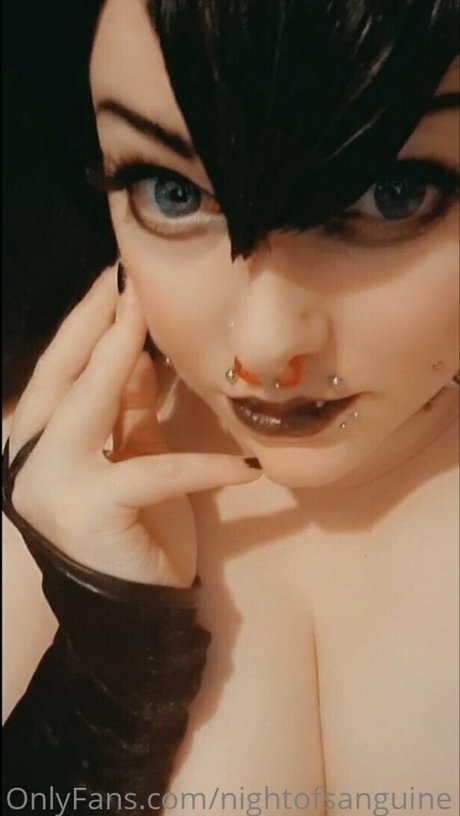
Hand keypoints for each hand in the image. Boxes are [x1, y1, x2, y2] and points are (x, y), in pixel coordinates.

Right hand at [8, 267, 260, 586]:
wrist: (129, 610)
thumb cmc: (133, 531)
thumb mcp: (131, 458)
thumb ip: (127, 409)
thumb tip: (138, 351)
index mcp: (39, 444)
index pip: (58, 373)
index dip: (84, 326)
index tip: (114, 282)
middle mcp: (31, 461)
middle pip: (62, 377)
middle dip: (96, 325)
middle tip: (126, 280)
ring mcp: (52, 487)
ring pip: (87, 406)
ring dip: (119, 358)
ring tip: (149, 322)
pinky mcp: (90, 513)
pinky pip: (154, 472)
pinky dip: (203, 466)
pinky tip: (243, 463)